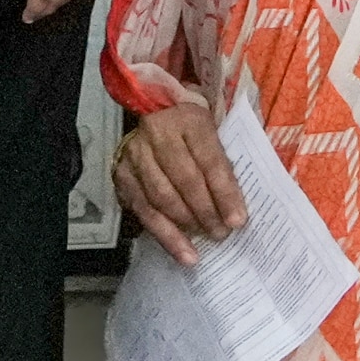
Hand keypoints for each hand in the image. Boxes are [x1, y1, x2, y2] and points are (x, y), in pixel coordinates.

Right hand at [112, 98, 245, 268]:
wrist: (157, 110)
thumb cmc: (195, 129)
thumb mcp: (216, 132)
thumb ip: (225, 164)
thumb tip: (238, 210)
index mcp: (190, 120)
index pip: (210, 161)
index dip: (224, 193)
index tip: (238, 220)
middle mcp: (158, 135)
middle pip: (184, 181)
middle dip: (205, 213)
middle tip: (221, 234)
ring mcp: (136, 154)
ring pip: (160, 198)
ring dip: (183, 228)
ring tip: (202, 246)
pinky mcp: (122, 173)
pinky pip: (142, 209)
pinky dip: (163, 233)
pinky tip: (180, 250)